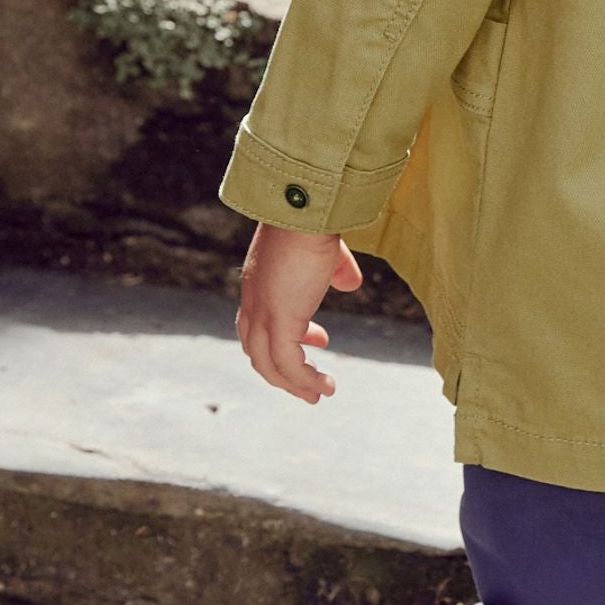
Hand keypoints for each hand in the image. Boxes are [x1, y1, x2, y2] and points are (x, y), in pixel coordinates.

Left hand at [236, 222, 363, 401]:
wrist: (305, 209)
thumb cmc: (315, 221)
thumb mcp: (326, 250)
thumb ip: (337, 269)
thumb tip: (351, 285)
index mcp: (258, 283)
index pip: (258, 323)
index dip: (282, 338)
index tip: (317, 339)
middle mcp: (253, 301)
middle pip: (257, 351)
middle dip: (283, 371)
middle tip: (309, 383)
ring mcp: (263, 313)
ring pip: (269, 365)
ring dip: (294, 385)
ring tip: (319, 395)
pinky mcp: (279, 321)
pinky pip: (290, 366)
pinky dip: (305, 381)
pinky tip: (325, 387)